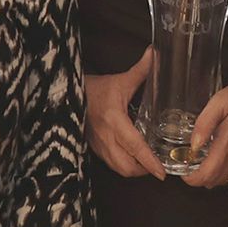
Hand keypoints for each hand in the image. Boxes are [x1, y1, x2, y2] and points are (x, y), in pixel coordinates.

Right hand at [84, 48, 163, 178]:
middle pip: (126, 166)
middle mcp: (105, 136)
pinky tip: (132, 157)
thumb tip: (155, 54)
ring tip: (147, 163)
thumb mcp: (119, 80)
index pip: (135, 145)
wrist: (65, 94)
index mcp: (114, 120)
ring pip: (118, 168)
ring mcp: (98, 145)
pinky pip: (110, 163)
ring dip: (134, 170)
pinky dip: (123, 165)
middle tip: (158, 165)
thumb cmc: (93, 88)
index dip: (149, 161)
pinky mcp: (93, 148)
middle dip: (144, 170)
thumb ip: (141, 70)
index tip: (162, 172)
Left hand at [181, 82, 227, 189]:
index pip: (206, 175)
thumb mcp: (218, 104)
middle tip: (193, 164)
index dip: (191, 178)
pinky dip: (226, 171)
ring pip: (225, 180)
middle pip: (214, 181)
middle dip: (200, 177)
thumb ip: (203, 125)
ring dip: (213, 175)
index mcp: (226, 145)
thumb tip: (194, 145)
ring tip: (207, 160)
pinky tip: (223, 158)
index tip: (185, 171)